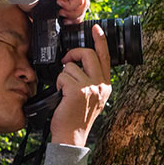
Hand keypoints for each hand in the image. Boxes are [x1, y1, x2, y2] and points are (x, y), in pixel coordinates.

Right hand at [25, 0, 89, 22]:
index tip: (65, 24)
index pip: (77, 7)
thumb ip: (52, 16)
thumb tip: (53, 28)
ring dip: (73, 13)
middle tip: (65, 22)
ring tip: (61, 12)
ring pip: (84, 4)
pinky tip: (59, 3)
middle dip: (75, 18)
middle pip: (83, 7)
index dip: (74, 18)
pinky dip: (71, 5)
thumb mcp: (42, 10)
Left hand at [49, 24, 111, 146]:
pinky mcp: (78, 90)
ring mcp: (90, 87)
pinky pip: (63, 75)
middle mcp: (101, 84)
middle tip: (66, 62)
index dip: (100, 40)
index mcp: (106, 85)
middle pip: (88, 53)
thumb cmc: (77, 118)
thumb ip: (91, 81)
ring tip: (64, 91)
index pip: (105, 57)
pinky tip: (61, 96)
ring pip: (71, 66)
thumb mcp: (93, 98)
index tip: (96, 28)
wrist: (72, 136)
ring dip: (63, 77)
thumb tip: (79, 63)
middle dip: (73, 54)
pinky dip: (58, 84)